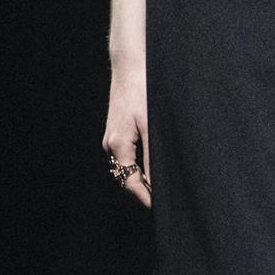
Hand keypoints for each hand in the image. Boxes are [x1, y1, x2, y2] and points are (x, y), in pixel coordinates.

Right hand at [104, 53, 151, 208]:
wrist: (130, 67)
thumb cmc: (142, 91)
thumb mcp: (151, 124)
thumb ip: (152, 153)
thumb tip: (157, 178)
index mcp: (118, 144)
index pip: (130, 181)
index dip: (144, 196)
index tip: (159, 207)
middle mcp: (110, 143)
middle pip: (126, 176)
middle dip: (143, 189)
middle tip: (164, 200)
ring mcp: (112, 137)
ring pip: (126, 166)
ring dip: (141, 177)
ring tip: (161, 186)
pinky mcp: (116, 131)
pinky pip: (126, 155)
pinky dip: (138, 164)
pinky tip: (153, 165)